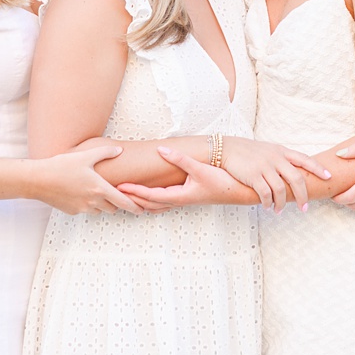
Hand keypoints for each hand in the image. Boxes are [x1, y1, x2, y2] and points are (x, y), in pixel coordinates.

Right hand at [30, 138, 142, 213]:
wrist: (38, 180)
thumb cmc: (62, 166)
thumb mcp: (86, 156)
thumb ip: (105, 153)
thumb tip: (119, 150)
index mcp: (99, 188)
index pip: (123, 202)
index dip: (135, 206)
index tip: (142, 210)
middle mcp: (92, 201)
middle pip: (113, 207)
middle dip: (116, 202)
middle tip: (117, 193)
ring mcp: (81, 208)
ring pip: (99, 210)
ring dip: (102, 204)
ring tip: (98, 191)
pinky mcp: (71, 211)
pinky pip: (85, 210)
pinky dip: (88, 204)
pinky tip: (81, 192)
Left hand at [117, 144, 255, 209]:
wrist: (240, 193)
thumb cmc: (222, 183)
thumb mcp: (200, 169)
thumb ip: (180, 159)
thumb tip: (162, 149)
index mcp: (179, 196)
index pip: (150, 196)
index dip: (133, 191)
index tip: (118, 186)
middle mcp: (178, 200)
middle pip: (149, 204)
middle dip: (131, 199)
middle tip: (114, 194)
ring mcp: (183, 200)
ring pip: (156, 205)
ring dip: (141, 202)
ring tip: (127, 197)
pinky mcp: (188, 197)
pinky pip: (164, 203)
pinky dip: (152, 201)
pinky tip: (150, 198)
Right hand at [220, 137, 335, 210]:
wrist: (228, 148)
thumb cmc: (250, 152)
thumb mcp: (270, 151)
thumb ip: (283, 160)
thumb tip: (296, 173)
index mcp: (283, 152)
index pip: (305, 159)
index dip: (318, 168)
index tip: (328, 177)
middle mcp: (276, 159)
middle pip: (297, 179)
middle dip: (303, 196)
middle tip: (304, 207)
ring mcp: (265, 167)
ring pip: (281, 190)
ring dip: (282, 203)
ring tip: (279, 210)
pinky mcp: (253, 176)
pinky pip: (265, 193)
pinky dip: (268, 202)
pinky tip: (267, 206)